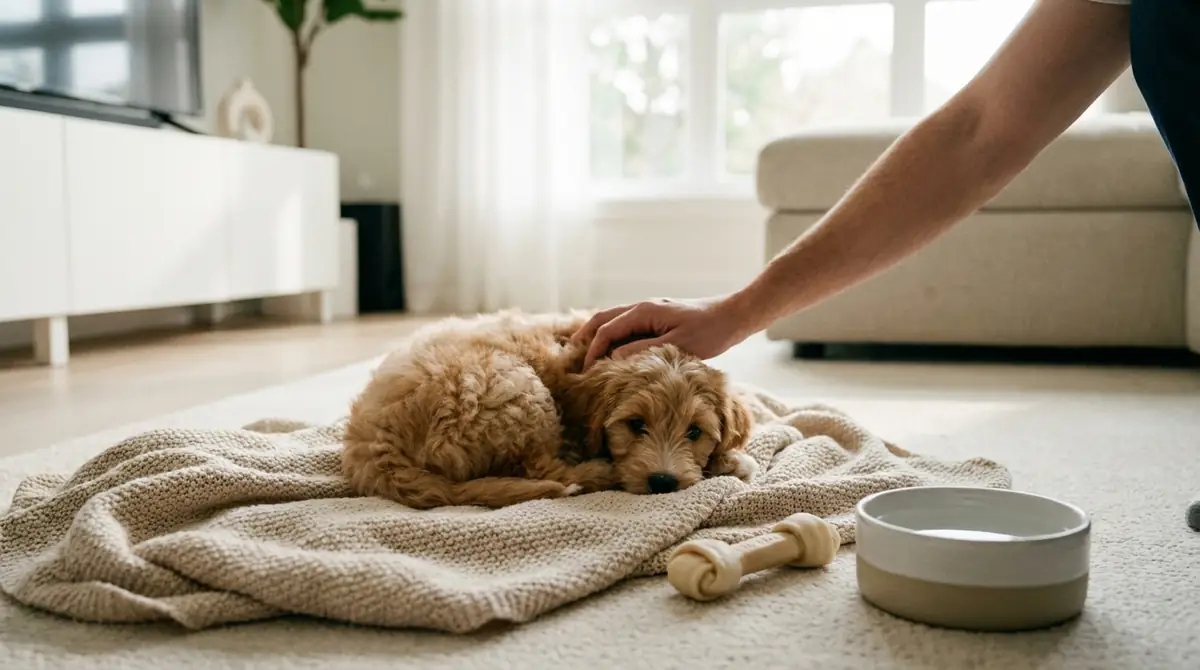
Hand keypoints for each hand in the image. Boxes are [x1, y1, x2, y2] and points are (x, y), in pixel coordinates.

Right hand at [572, 296, 749, 368]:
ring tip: (586, 352)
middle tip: (573, 356)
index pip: (607, 330)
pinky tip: (613, 350)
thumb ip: (644, 350)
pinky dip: (613, 335)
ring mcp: (649, 311)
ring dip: (598, 334)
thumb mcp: (677, 345)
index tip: (586, 370)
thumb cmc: (709, 332)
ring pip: (614, 319)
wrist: (732, 316)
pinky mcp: (658, 317)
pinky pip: (627, 325)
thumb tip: (614, 357)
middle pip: (603, 318)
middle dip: (586, 336)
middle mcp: (642, 307)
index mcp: (644, 311)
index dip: (593, 350)